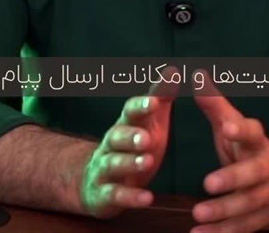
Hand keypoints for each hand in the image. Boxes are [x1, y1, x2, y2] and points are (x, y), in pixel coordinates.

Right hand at [78, 67, 180, 217]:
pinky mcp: (104, 195)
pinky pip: (116, 195)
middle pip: (117, 136)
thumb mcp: (148, 122)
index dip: (140, 107)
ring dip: (130, 163)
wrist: (94, 181)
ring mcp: (105, 169)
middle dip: (131, 136)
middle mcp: (111, 144)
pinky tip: (146, 198)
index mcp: (125, 125)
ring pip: (114, 164)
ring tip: (147, 162)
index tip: (154, 101)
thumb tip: (174, 70)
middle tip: (147, 137)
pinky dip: (130, 197)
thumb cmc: (131, 146)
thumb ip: (160, 97)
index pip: (129, 112)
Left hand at [189, 70, 268, 232]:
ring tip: (198, 215)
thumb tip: (196, 74)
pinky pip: (244, 229)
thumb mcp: (235, 126)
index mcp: (258, 142)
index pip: (252, 132)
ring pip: (248, 205)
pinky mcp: (265, 219)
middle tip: (207, 183)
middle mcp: (267, 168)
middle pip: (252, 175)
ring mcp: (268, 196)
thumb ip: (215, 105)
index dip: (241, 130)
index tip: (226, 127)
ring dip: (224, 212)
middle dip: (232, 179)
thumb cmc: (251, 150)